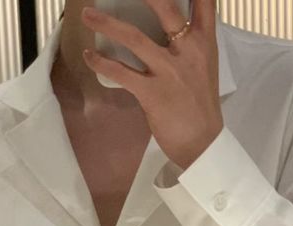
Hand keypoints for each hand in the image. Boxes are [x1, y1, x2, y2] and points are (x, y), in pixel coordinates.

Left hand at [81, 0, 222, 170]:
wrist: (203, 144)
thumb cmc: (200, 108)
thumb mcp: (204, 69)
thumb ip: (189, 47)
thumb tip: (169, 33)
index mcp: (205, 43)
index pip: (205, 3)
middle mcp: (188, 51)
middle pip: (166, 8)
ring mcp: (169, 71)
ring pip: (133, 37)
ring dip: (106, 24)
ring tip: (87, 15)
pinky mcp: (152, 93)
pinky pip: (122, 72)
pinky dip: (102, 63)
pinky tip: (90, 56)